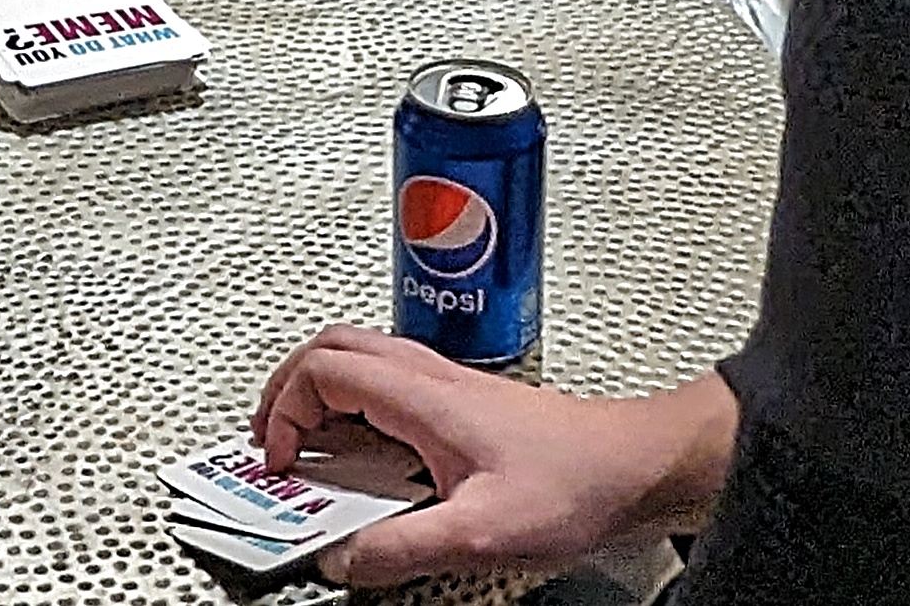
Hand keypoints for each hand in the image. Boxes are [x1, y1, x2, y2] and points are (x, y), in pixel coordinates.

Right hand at [253, 330, 738, 585]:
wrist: (640, 467)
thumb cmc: (578, 482)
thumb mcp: (482, 534)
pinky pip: (390, 392)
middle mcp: (431, 379)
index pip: (323, 371)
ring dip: (321, 399)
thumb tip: (342, 559)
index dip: (284, 412)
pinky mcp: (466, 409)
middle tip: (269, 441)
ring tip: (307, 452)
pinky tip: (369, 465)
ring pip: (361, 365)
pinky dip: (357, 415)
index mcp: (423, 396)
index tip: (280, 463)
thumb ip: (404, 547)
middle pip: (332, 350)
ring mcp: (449, 390)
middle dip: (287, 391)